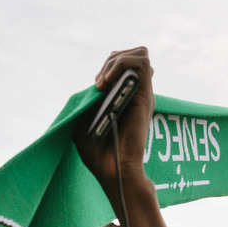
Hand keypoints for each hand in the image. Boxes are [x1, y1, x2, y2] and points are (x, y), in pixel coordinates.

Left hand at [73, 47, 154, 200]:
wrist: (114, 172)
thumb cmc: (99, 156)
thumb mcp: (82, 126)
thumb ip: (87, 107)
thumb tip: (87, 91)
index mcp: (125, 99)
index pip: (124, 66)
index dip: (107, 67)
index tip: (95, 87)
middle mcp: (137, 95)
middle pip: (134, 55)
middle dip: (112, 60)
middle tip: (99, 84)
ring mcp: (142, 95)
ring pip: (140, 54)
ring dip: (117, 61)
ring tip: (103, 83)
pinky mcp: (145, 98)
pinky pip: (141, 64)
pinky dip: (121, 65)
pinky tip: (105, 84)